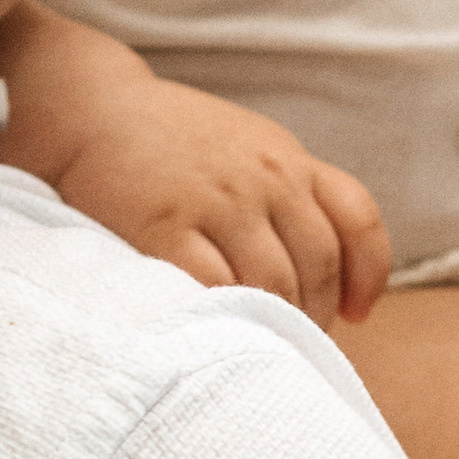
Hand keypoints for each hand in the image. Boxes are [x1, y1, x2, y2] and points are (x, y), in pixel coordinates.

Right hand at [0, 3, 391, 330]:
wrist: (90, 109)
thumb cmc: (168, 141)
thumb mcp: (245, 147)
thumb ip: (282, 193)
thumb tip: (322, 272)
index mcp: (287, 159)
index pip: (357, 219)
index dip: (368, 275)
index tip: (358, 314)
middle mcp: (264, 177)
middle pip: (317, 265)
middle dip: (315, 315)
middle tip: (295, 347)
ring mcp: (217, 202)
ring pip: (273, 284)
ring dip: (275, 327)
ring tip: (259, 349)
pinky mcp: (165, 227)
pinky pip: (214, 288)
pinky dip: (226, 319)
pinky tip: (220, 335)